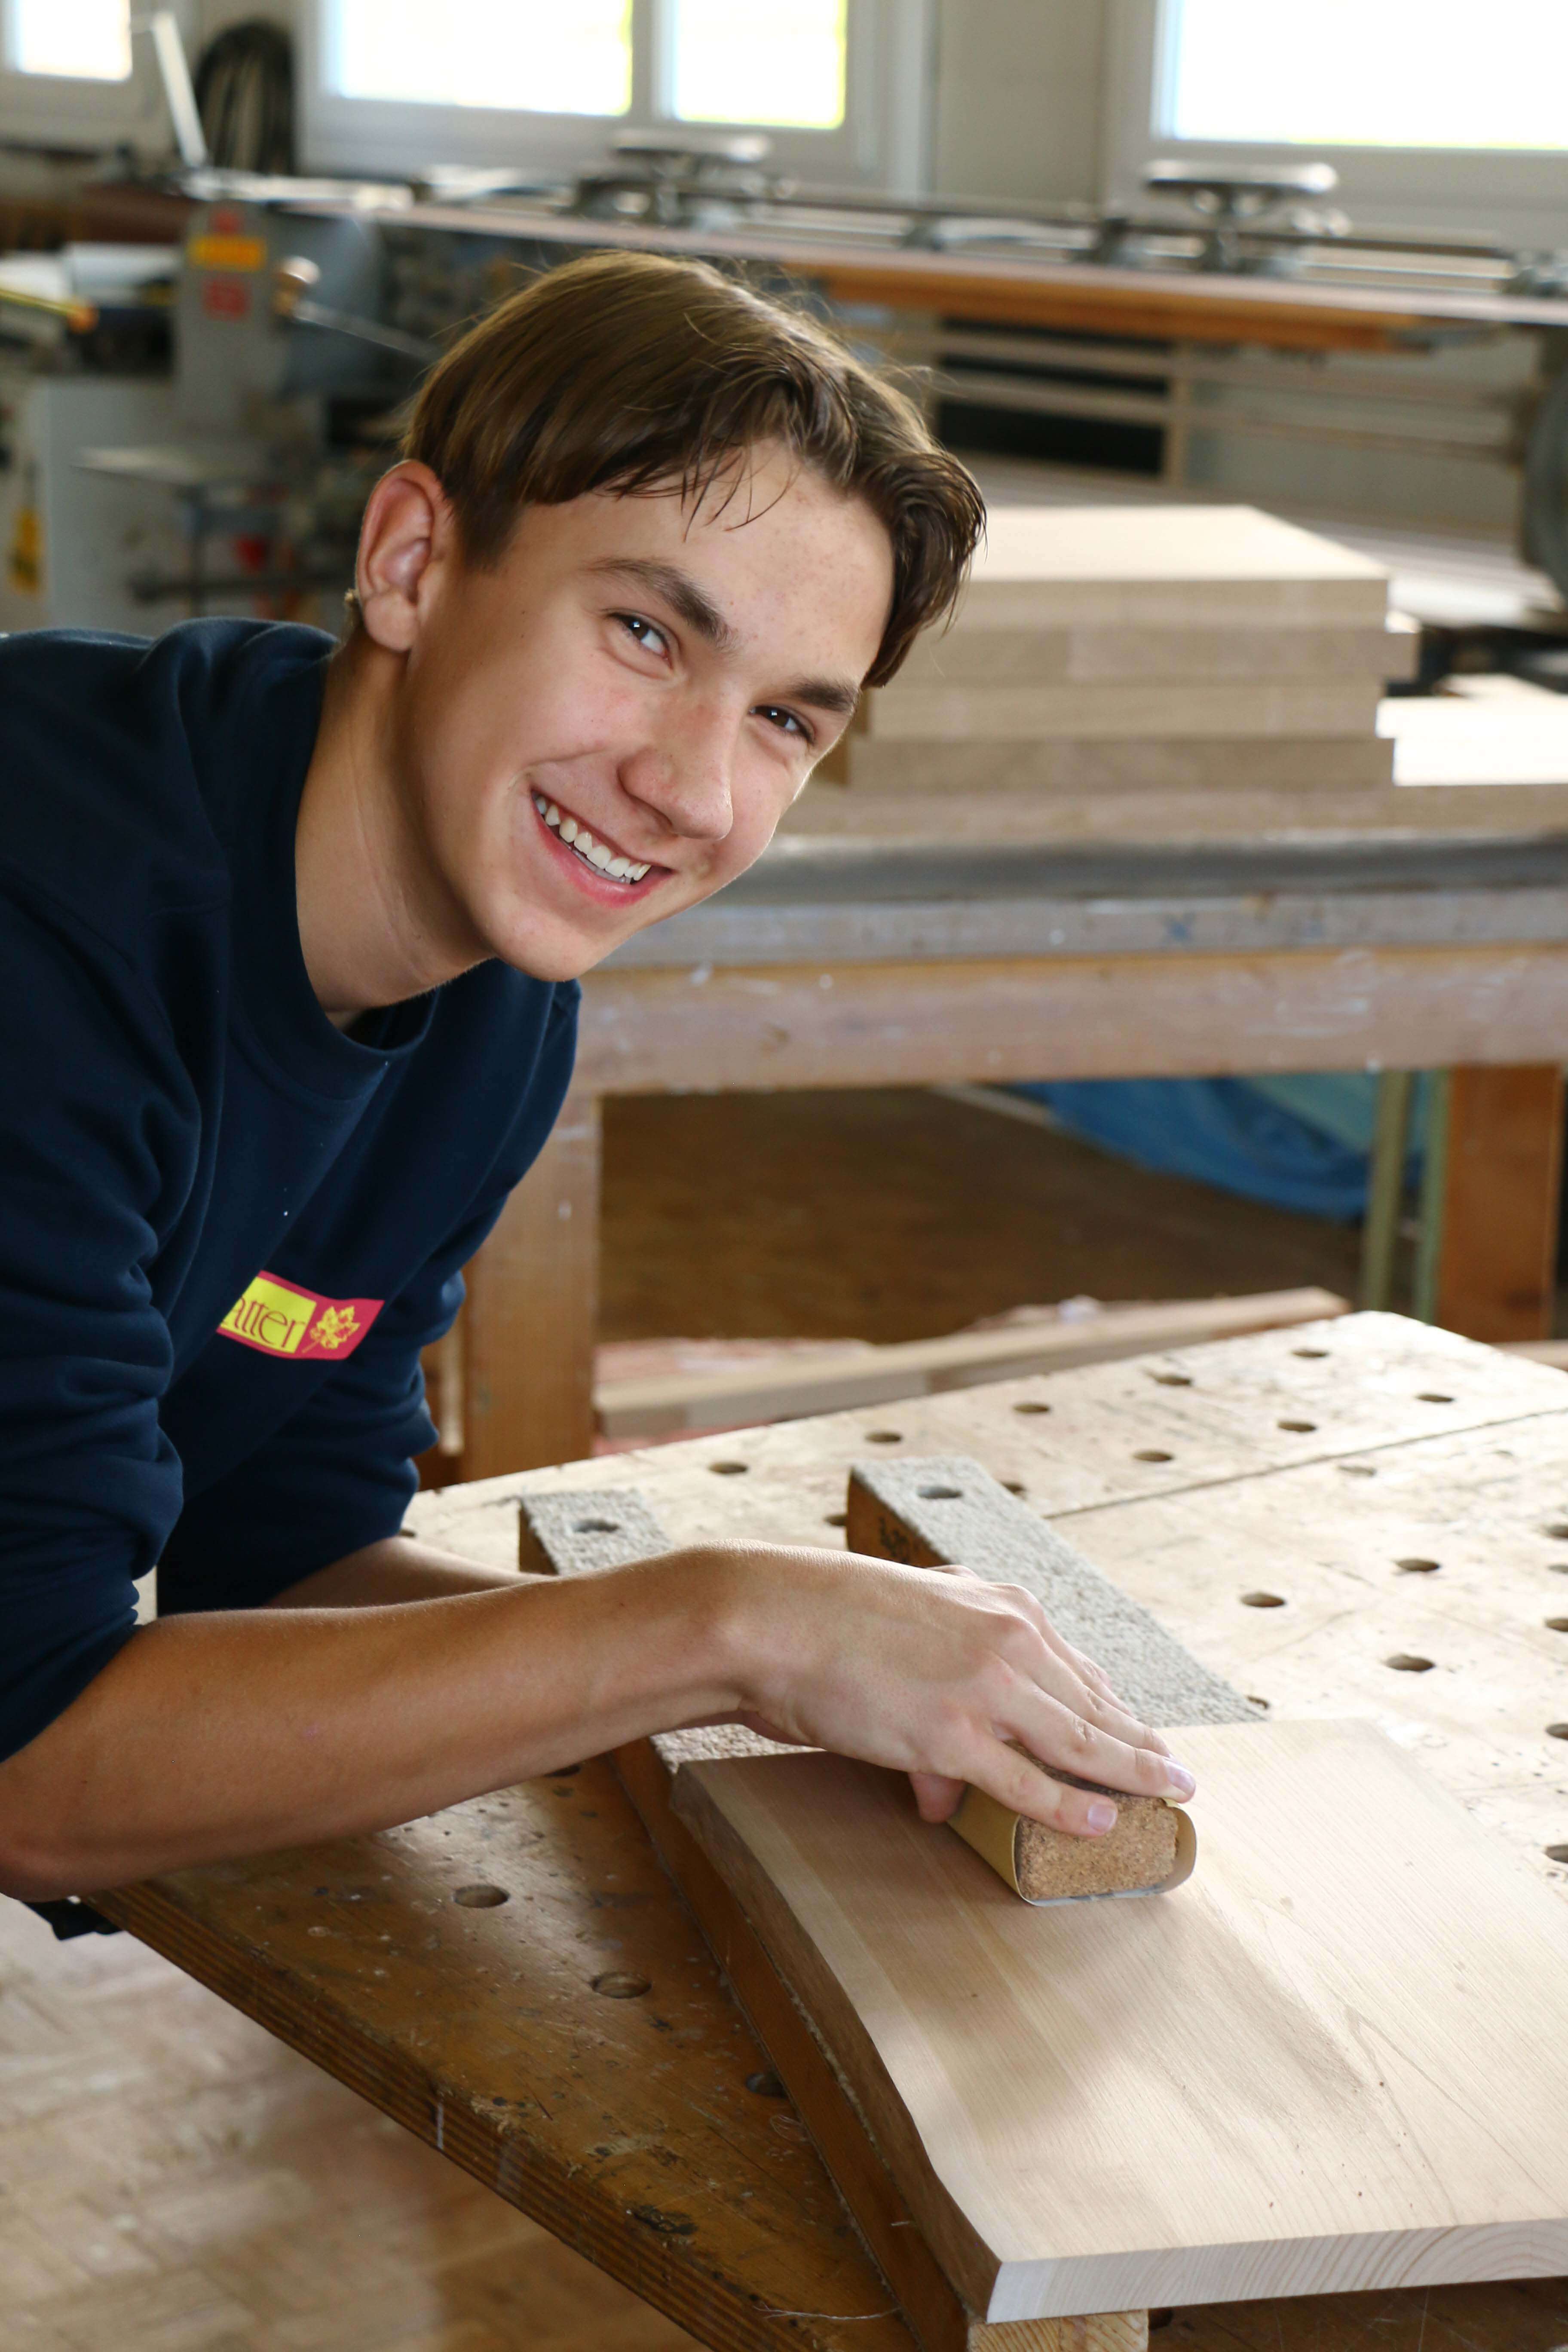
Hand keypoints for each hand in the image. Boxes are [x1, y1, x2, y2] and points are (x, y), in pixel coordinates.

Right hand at [697, 1544, 1195, 1839]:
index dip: (1116, 1708)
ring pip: (1080, 1740)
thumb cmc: (829, 1623)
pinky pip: (1028, 1781)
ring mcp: (984, 1687)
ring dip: (1133, 1771)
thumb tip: (945, 1794)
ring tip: (1171, 1796)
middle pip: (1093, 1704)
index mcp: (998, 1606)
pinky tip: (1108, 1820)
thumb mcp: (905, 1637)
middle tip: (1178, 1774)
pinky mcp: (952, 1734)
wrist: (776, 1618)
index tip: (1142, 1733)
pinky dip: (1073, 1805)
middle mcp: (1006, 1638)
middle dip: (1139, 1743)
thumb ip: (939, 1703)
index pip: (1076, 1668)